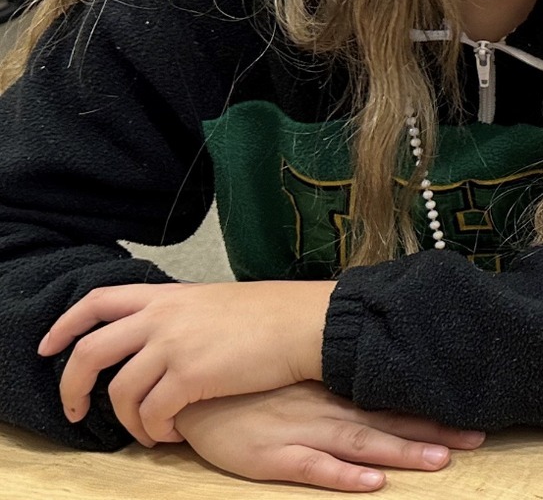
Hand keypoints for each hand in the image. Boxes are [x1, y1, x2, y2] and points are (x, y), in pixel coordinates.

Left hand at [41, 280, 333, 445]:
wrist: (308, 324)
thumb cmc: (273, 315)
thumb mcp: (214, 302)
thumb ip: (179, 316)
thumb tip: (157, 344)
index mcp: (167, 295)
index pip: (96, 302)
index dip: (64, 326)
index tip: (49, 347)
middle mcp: (162, 316)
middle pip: (90, 352)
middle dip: (72, 387)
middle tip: (75, 410)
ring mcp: (174, 345)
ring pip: (119, 392)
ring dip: (126, 421)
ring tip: (147, 433)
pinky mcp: (191, 376)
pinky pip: (152, 413)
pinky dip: (154, 430)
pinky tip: (171, 433)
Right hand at [176, 383, 483, 492]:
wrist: (190, 389)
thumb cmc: (249, 384)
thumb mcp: (297, 373)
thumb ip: (335, 379)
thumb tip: (381, 378)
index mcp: (333, 388)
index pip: (391, 397)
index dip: (431, 405)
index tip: (473, 411)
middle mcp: (324, 408)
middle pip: (387, 420)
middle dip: (432, 431)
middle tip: (476, 438)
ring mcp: (299, 432)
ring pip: (360, 442)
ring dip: (400, 452)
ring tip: (440, 460)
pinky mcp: (270, 456)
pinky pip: (312, 468)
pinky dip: (343, 474)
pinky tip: (372, 482)